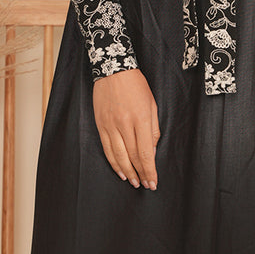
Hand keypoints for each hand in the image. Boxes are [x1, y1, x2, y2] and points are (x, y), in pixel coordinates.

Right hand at [92, 67, 159, 188]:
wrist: (113, 69)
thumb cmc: (136, 85)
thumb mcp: (152, 105)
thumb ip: (153, 130)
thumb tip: (151, 152)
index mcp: (141, 119)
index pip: (145, 153)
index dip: (150, 171)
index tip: (153, 182)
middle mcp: (125, 124)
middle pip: (133, 157)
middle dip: (140, 174)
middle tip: (145, 185)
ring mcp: (110, 125)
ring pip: (118, 156)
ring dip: (127, 172)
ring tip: (133, 181)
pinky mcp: (101, 124)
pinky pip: (107, 148)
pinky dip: (113, 162)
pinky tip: (120, 170)